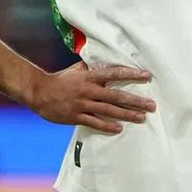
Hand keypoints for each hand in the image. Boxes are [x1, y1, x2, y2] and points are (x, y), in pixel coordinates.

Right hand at [26, 62, 156, 133]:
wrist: (40, 92)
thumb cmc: (61, 80)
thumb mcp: (77, 70)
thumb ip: (92, 68)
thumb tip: (104, 62)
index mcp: (90, 76)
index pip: (115, 73)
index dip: (132, 74)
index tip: (147, 76)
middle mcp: (89, 90)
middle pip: (116, 96)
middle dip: (136, 101)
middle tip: (152, 105)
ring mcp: (83, 104)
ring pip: (109, 111)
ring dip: (127, 115)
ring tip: (142, 118)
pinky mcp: (76, 117)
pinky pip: (95, 122)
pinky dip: (107, 126)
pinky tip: (120, 128)